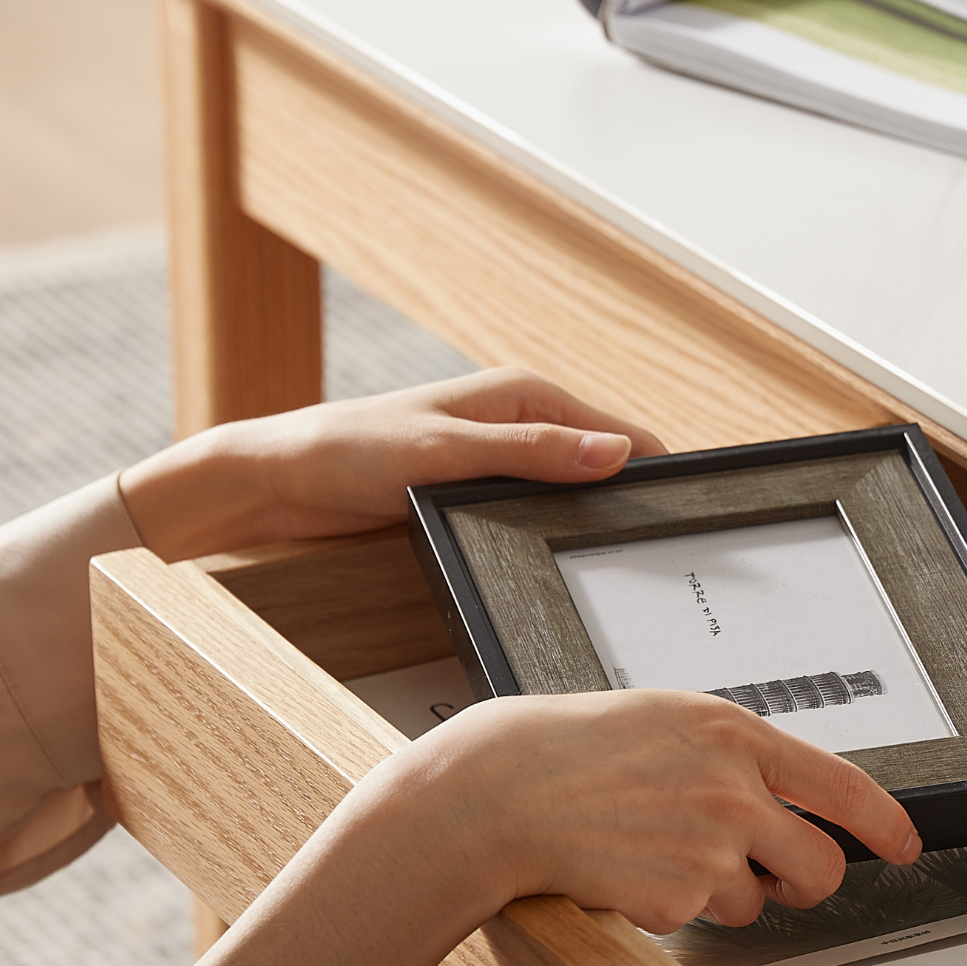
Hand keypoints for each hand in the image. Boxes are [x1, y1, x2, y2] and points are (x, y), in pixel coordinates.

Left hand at [118, 369, 663, 559]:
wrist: (279, 481)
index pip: (618, 433)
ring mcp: (501, 462)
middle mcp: (519, 423)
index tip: (688, 515)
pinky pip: (537, 515)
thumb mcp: (447, 453)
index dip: (655, 471)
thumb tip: (614, 453)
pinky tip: (564, 567)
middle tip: (659, 561)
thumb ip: (531, 452)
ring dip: (591, 525)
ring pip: (571, 496)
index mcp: (523, 394)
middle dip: (629, 504)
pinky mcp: (479, 496)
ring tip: (621, 571)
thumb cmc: (349, 453)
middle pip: (602, 466)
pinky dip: (555, 536)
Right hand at [189, 693, 918, 965]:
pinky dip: (672, 908)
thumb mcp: (666, 724)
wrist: (497, 789)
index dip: (886, 825)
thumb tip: (788, 796)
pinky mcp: (679, 894)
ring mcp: (709, 843)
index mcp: (733, 734)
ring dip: (724, 894)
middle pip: (821, 865)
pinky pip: (703, 921)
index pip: (842, 785)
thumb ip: (733, 755)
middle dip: (805, 885)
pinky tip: (629, 871)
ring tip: (660, 855)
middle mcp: (733, 786)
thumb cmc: (571, 752)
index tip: (904, 847)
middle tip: (776, 880)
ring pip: (758, 900)